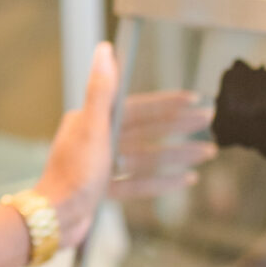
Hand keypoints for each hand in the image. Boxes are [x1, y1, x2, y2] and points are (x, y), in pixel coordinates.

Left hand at [39, 44, 213, 248]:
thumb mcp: (91, 127)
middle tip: (209, 122)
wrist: (55, 217)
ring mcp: (101, 165)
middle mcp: (96, 139)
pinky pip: (139, 182)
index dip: (167, 102)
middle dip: (179, 127)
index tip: (194, 98)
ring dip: (178, 155)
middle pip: (146, 130)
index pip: (139, 107)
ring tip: (208, 152)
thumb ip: (101, 89)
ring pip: (147, 157)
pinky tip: (187, 179)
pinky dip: (163, 181)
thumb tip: (105, 49)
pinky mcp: (103, 189)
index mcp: (92, 121)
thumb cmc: (72, 174)